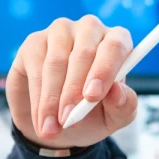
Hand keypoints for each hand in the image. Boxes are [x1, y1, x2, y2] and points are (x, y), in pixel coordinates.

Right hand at [7, 15, 138, 149]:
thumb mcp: (114, 117)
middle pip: (83, 53)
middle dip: (73, 91)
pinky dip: (38, 99)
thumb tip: (117, 91)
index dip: (104, 70)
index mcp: (117, 41)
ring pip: (56, 62)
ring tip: (51, 129)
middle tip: (67, 120)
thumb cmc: (93, 114)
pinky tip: (41, 120)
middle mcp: (90, 29)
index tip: (92, 96)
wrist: (57, 122)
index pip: (115, 47)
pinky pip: (36, 68)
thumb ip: (124, 106)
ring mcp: (61, 32)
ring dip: (52, 100)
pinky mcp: (34, 42)